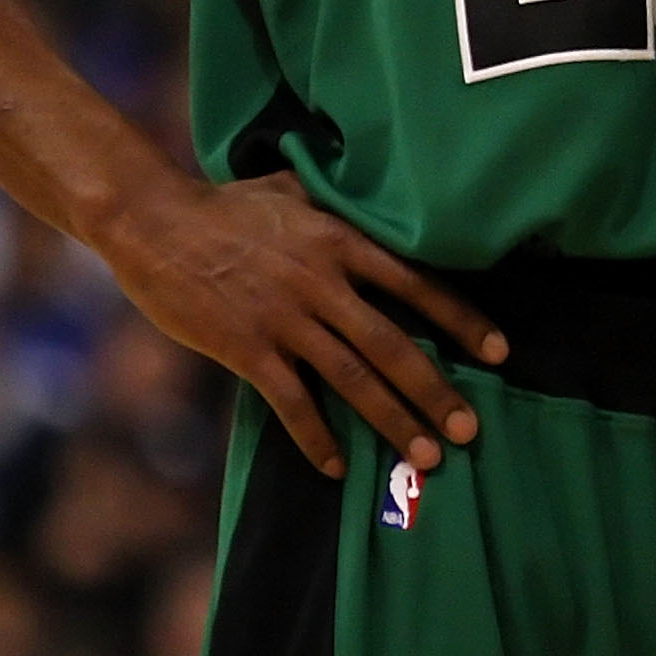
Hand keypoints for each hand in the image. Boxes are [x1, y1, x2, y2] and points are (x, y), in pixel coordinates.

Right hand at [98, 170, 506, 479]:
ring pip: (352, 378)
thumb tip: (383, 197)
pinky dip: (316, 438)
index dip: (462, 320)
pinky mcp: (246, 348)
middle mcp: (322, 282)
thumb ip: (342, 203)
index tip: (499, 352)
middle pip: (392, 344)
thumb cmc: (229, 203)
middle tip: (469, 430)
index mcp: (342, 241)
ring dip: (392, 420)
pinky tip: (337, 469)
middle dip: (436, 391)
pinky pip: (291, 402)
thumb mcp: (297, 187)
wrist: (155, 222)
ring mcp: (284, 318)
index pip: (418, 284)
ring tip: (426, 456)